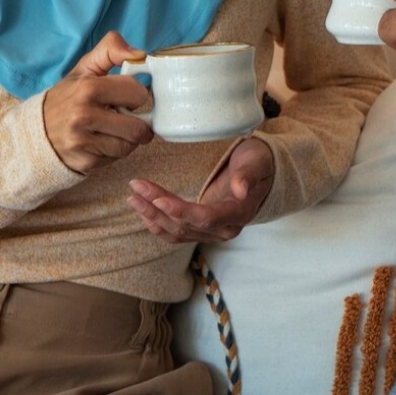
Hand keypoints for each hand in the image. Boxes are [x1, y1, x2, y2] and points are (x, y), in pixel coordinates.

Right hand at [42, 31, 153, 174]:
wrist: (35, 132)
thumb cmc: (67, 98)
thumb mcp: (84, 69)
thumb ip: (111, 50)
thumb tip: (140, 54)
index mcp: (88, 88)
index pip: (138, 94)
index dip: (134, 95)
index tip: (124, 97)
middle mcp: (83, 115)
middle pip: (138, 127)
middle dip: (136, 123)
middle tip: (123, 117)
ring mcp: (82, 142)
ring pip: (129, 146)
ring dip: (126, 139)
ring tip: (110, 130)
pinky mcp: (84, 162)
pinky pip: (116, 159)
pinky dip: (113, 152)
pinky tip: (99, 142)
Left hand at [127, 137, 274, 244]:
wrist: (263, 173)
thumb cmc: (259, 163)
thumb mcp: (257, 162)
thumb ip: (248, 175)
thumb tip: (240, 190)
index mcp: (238, 213)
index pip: (206, 218)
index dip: (181, 211)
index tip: (159, 199)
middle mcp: (224, 229)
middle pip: (185, 224)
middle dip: (157, 207)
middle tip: (137, 187)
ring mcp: (211, 231)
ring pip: (176, 230)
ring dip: (152, 216)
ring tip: (133, 197)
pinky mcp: (201, 228)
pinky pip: (176, 232)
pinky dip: (157, 223)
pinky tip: (142, 211)